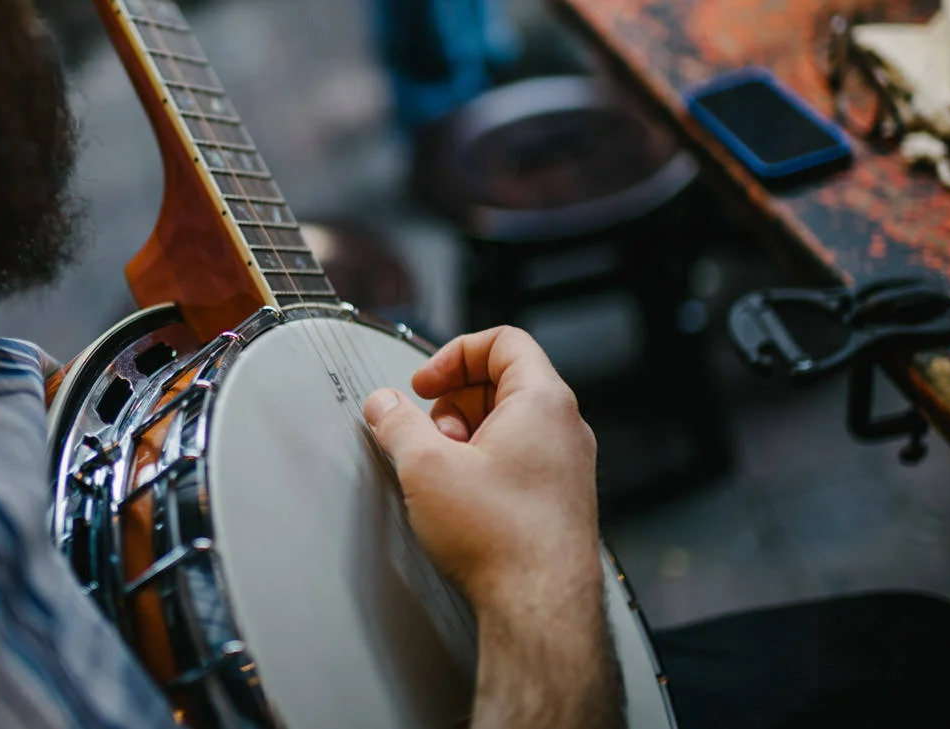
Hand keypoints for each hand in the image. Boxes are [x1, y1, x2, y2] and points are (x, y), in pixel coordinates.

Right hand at [362, 326, 600, 611]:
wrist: (540, 608)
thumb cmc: (502, 539)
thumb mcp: (425, 467)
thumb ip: (397, 423)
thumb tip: (383, 404)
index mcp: (543, 402)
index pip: (503, 341)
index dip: (454, 354)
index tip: (424, 385)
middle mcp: (565, 429)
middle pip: (503, 381)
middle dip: (454, 400)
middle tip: (429, 434)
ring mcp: (566, 466)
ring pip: (509, 423)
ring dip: (466, 435)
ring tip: (443, 471)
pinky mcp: (559, 500)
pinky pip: (519, 458)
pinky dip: (484, 463)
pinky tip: (460, 497)